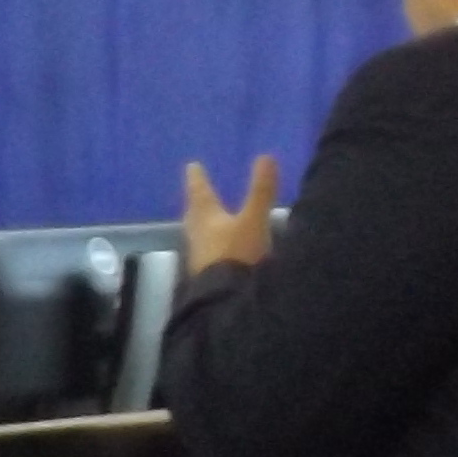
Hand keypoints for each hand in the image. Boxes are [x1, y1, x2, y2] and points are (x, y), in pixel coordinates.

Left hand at [182, 155, 282, 271]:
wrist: (227, 299)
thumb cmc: (238, 254)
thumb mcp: (254, 220)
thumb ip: (261, 191)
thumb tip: (266, 156)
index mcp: (206, 218)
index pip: (200, 193)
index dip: (198, 179)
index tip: (191, 166)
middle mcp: (198, 236)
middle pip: (195, 215)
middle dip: (197, 203)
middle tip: (195, 194)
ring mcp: (200, 258)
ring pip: (199, 235)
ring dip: (202, 225)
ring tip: (207, 220)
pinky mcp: (207, 275)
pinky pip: (207, 254)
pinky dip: (212, 246)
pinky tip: (219, 251)